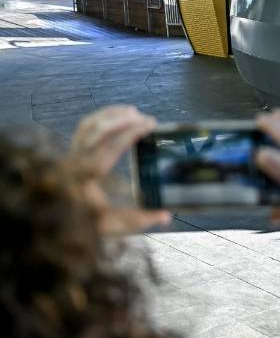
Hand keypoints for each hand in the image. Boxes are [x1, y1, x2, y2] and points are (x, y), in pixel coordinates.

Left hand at [66, 106, 170, 234]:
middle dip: (123, 119)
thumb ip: (139, 220)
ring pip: (88, 125)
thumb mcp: (112, 225)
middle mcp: (73, 162)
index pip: (109, 148)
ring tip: (133, 112)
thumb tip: (166, 216)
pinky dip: (101, 117)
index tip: (150, 123)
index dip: (131, 132)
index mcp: (84, 178)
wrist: (56, 223)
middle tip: (145, 118)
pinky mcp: (70, 153)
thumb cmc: (84, 223)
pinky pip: (83, 128)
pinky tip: (117, 117)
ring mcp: (69, 156)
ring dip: (111, 115)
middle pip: (96, 130)